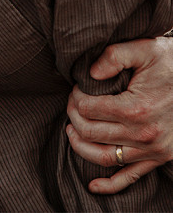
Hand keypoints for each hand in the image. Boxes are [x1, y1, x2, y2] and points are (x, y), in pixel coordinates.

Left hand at [66, 37, 172, 193]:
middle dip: (73, 116)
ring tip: (71, 129)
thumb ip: (114, 56)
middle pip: (90, 132)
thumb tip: (90, 73)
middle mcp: (144, 134)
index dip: (75, 97)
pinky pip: (131, 178)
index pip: (88, 108)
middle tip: (72, 103)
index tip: (77, 87)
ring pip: (103, 158)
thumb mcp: (144, 49)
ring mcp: (152, 151)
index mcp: (137, 108)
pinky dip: (109, 185)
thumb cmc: (170, 63)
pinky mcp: (159, 159)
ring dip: (80, 146)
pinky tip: (92, 185)